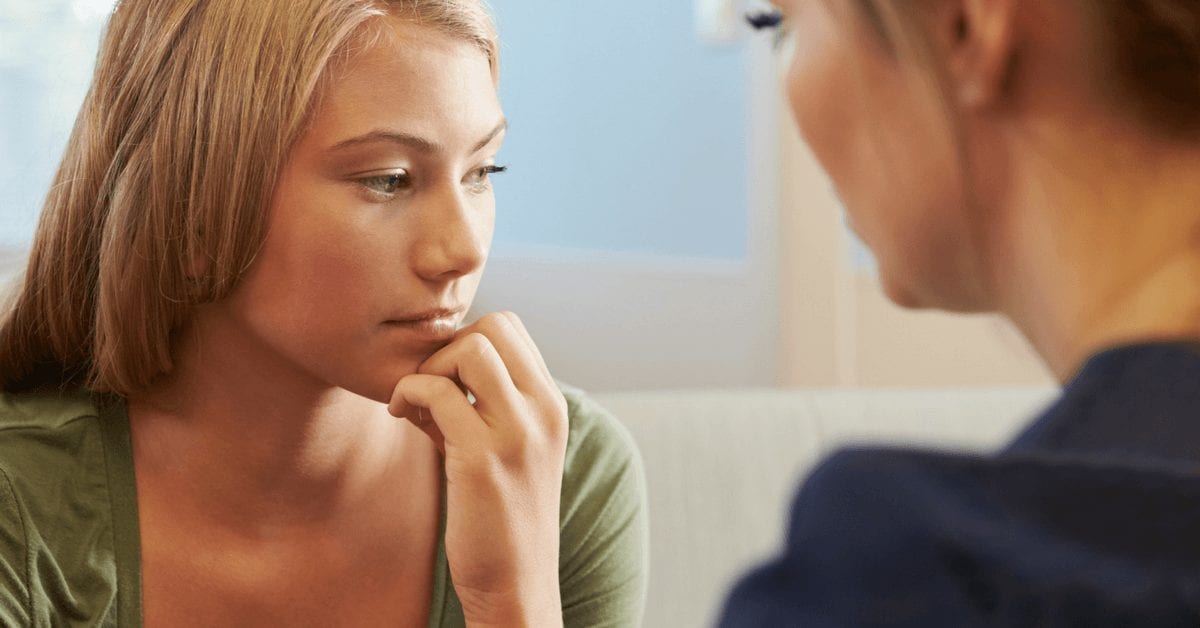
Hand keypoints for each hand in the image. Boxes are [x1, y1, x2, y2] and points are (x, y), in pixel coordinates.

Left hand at [388, 312, 567, 626]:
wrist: (517, 584)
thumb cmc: (501, 515)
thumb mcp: (508, 448)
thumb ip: (485, 404)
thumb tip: (436, 366)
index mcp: (552, 404)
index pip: (511, 328)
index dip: (468, 341)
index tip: (447, 382)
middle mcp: (543, 411)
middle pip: (493, 325)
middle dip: (449, 348)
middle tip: (430, 390)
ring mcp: (517, 433)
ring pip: (470, 348)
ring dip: (430, 368)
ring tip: (416, 407)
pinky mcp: (482, 460)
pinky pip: (436, 391)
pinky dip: (408, 393)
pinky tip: (402, 418)